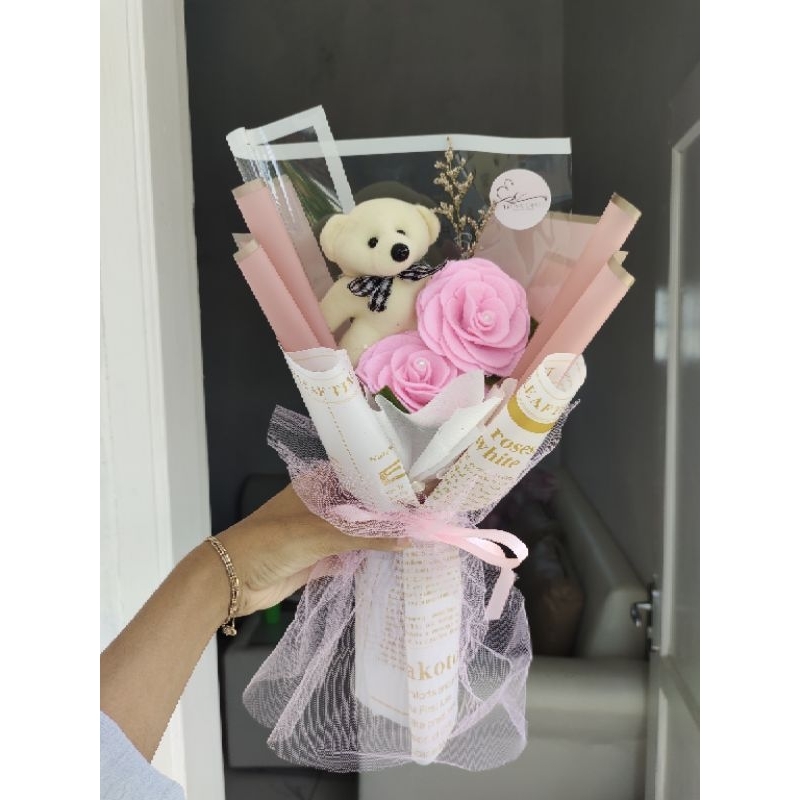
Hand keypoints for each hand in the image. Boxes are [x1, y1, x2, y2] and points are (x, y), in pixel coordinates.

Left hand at [216, 485, 406, 615]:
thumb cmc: (269, 542)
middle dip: (392, 511)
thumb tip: (407, 537)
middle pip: (364, 506)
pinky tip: (397, 555)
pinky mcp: (321, 557)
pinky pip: (353, 554)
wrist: (231, 580)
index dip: (390, 482)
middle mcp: (323, 504)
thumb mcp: (320, 533)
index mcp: (318, 483)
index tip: (422, 487)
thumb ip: (365, 535)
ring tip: (421, 533)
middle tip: (429, 513)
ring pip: (361, 531)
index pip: (362, 477)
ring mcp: (322, 531)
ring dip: (383, 534)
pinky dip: (371, 556)